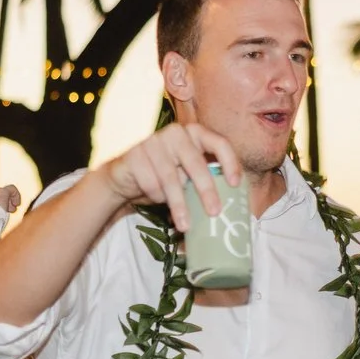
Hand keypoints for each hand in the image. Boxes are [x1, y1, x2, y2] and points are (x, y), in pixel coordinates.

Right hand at [93, 123, 240, 232]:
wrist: (125, 177)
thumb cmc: (164, 176)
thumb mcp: (187, 175)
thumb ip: (205, 180)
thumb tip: (233, 208)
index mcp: (194, 134)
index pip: (219, 142)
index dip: (230, 162)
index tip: (234, 184)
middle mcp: (175, 133)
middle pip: (195, 162)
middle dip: (206, 190)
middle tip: (214, 213)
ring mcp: (153, 141)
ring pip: (171, 177)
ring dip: (179, 204)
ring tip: (185, 225)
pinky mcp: (134, 155)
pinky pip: (150, 182)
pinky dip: (155, 196)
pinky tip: (155, 199)